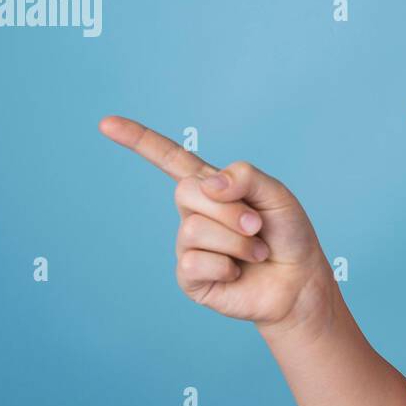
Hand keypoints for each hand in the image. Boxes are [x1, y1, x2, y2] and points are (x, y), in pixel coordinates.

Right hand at [98, 116, 336, 338]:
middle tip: (257, 225)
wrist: (299, 281)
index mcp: (211, 187)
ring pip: (193, 229)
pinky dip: (226, 266)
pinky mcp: (189, 277)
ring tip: (256, 251)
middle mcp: (194, 213)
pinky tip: (236, 273)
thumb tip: (209, 185)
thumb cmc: (288, 234)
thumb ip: (246, 176)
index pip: (170, 158)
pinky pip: (193, 262)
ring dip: (236, 241)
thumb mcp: (276, 194)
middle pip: (186, 192)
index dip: (139, 140)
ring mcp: (189, 245)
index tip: (106, 124)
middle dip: (229, 209)